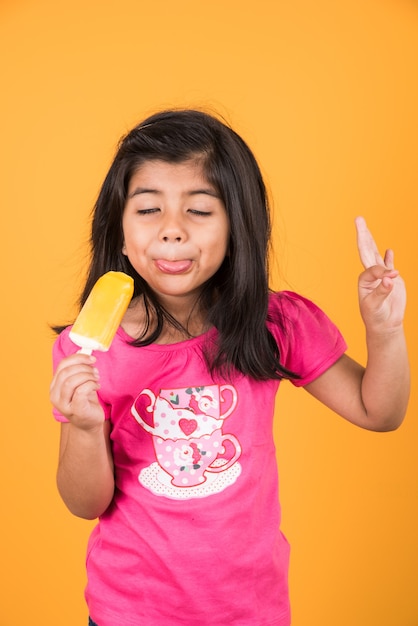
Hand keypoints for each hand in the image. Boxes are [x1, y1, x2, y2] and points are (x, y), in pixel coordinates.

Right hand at [50, 353, 104, 429]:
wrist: (89, 422)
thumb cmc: (85, 401)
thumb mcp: (80, 382)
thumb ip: (79, 369)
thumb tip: (82, 351)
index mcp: (54, 386)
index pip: (62, 366)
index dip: (77, 358)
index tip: (91, 358)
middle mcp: (55, 395)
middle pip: (66, 372)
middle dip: (84, 367)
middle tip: (95, 370)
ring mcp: (63, 404)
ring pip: (71, 381)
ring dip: (87, 376)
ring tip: (96, 378)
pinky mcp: (75, 410)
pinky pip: (81, 391)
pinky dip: (91, 384)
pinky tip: (97, 386)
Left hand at [355, 216, 405, 332]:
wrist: (384, 325)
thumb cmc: (375, 317)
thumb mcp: (375, 306)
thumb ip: (382, 291)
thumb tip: (391, 278)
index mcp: (364, 280)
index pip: (373, 268)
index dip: (383, 272)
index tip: (392, 278)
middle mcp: (370, 275)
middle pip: (366, 250)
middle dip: (363, 234)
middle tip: (358, 219)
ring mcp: (381, 276)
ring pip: (376, 253)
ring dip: (372, 239)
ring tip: (364, 225)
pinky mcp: (391, 280)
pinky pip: (389, 265)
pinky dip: (389, 257)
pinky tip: (389, 250)